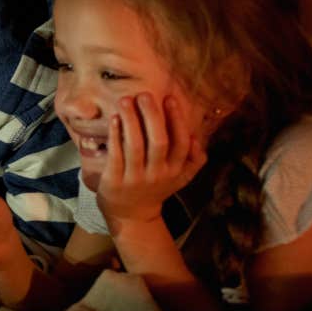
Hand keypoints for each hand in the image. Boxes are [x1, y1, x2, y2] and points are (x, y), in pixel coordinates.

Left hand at [96, 93, 206, 226]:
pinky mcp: (115, 181)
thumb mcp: (181, 178)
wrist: (131, 216)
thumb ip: (194, 160)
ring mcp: (136, 178)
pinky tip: (114, 119)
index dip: (177, 120)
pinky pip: (116, 155)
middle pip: (159, 142)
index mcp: (176, 171)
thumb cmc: (156, 188)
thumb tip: (197, 136)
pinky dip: (115, 135)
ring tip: (126, 100)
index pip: (181, 143)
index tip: (169, 98)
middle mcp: (157, 174)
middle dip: (152, 116)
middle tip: (144, 94)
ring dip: (131, 120)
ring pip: (136, 146)